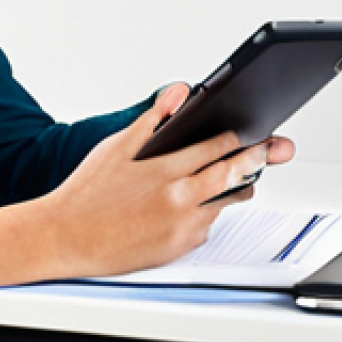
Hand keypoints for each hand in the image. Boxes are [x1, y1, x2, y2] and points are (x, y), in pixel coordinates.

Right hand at [41, 83, 294, 278]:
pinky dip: (205, 214)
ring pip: (225, 203)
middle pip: (236, 176)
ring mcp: (182, 227)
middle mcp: (179, 199)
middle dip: (258, 160)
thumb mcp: (118, 145)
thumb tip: (179, 92)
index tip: (256, 132)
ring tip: (240, 176)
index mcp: (166, 169)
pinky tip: (190, 206)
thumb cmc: (87, 191)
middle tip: (276, 150)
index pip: (218, 148)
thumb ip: (154, 118)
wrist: (65, 236)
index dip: (242, 139)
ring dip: (234, 188)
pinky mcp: (178, 249)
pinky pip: (206, 228)